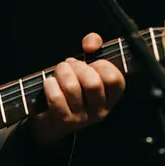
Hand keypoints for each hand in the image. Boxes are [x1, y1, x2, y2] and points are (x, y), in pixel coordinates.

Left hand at [29, 32, 124, 147]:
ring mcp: (83, 118)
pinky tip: (50, 83)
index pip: (115, 79)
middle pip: (92, 83)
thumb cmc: (74, 85)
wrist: (53, 118)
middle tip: (70, 67)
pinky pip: (56, 98)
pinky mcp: (64, 121)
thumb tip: (91, 44)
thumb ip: (94, 45)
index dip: (101, 65)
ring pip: (72, 88)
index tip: (91, 63)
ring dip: (62, 73)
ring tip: (59, 72)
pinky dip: (50, 85)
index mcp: (111, 96)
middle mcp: (100, 109)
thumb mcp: (88, 65)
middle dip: (77, 67)